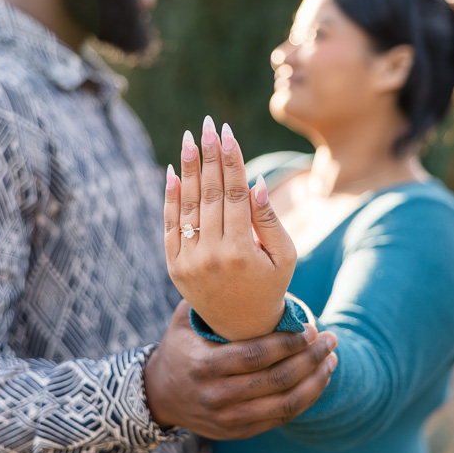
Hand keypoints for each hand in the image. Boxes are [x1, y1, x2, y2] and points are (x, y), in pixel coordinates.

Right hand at [144, 301, 337, 438]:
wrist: (159, 394)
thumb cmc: (180, 345)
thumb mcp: (185, 319)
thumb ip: (211, 298)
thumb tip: (247, 269)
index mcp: (204, 366)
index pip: (255, 356)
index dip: (288, 343)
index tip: (310, 328)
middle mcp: (216, 396)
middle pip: (276, 380)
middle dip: (311, 358)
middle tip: (330, 338)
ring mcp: (229, 419)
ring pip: (285, 404)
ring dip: (316, 380)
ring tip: (332, 358)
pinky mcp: (239, 432)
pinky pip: (281, 418)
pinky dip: (307, 398)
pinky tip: (320, 378)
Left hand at [164, 117, 296, 339]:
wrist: (239, 328)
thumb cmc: (270, 285)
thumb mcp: (284, 256)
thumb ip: (269, 219)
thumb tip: (255, 181)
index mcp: (241, 252)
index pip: (234, 194)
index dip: (231, 160)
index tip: (227, 132)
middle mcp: (210, 255)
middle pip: (210, 194)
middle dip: (209, 155)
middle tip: (206, 124)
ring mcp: (188, 261)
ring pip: (188, 205)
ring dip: (188, 169)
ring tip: (188, 139)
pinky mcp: (173, 266)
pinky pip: (170, 225)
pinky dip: (170, 198)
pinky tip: (172, 172)